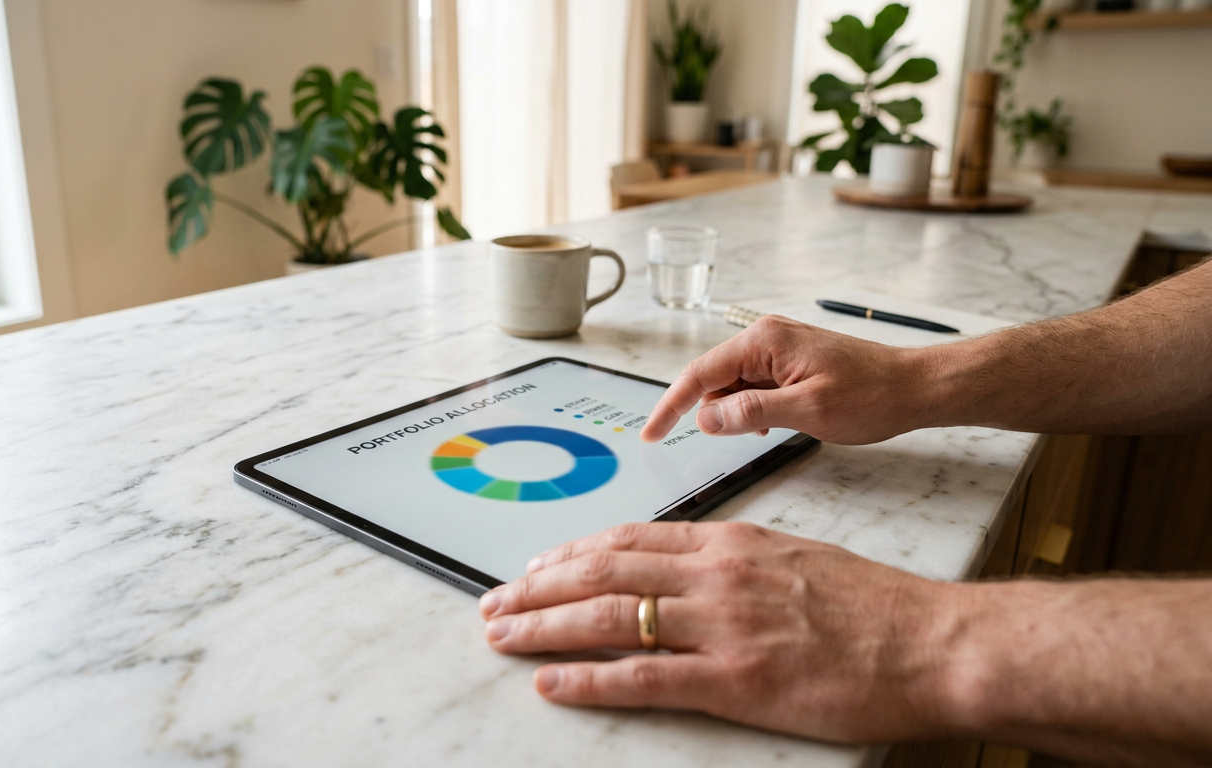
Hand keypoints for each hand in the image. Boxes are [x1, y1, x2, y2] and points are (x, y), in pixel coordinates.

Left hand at [478, 521, 963, 743]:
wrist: (930, 641)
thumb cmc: (871, 605)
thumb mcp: (793, 559)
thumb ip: (733, 561)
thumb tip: (684, 566)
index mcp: (728, 544)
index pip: (627, 540)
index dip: (569, 553)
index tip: (534, 566)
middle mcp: (714, 575)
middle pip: (602, 571)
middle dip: (538, 587)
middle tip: (493, 600)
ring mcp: (721, 626)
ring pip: (609, 616)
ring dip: (544, 625)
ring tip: (500, 634)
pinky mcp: (736, 681)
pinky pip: (644, 676)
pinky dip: (589, 678)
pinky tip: (551, 683)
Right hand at [640, 315, 936, 444]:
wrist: (915, 387)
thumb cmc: (871, 395)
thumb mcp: (807, 410)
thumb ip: (751, 412)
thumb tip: (706, 418)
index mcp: (763, 341)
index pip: (699, 374)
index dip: (670, 407)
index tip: (650, 435)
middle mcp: (765, 337)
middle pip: (712, 379)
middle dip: (715, 412)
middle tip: (750, 436)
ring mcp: (777, 348)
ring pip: (732, 386)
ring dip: (739, 413)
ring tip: (776, 428)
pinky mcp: (789, 362)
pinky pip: (753, 387)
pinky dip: (754, 409)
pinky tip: (777, 423)